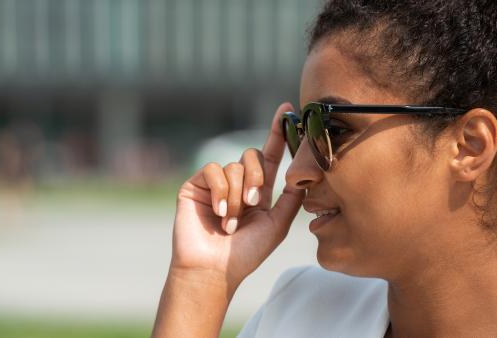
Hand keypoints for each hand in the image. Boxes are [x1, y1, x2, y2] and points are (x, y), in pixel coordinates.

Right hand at [170, 102, 304, 289]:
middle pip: (252, 155)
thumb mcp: (277, 224)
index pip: (270, 156)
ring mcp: (215, 184)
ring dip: (237, 195)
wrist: (214, 269)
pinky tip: (219, 212)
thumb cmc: (246, 253)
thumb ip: (290, 198)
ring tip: (231, 222)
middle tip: (253, 203)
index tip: (287, 109)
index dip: (277, 133)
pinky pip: (213, 170)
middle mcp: (237, 183)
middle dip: (257, 178)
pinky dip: (220, 191)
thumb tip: (301, 174)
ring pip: (234, 166)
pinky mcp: (195, 185)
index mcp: (257, 191)